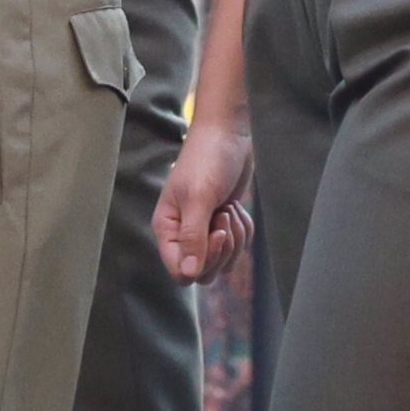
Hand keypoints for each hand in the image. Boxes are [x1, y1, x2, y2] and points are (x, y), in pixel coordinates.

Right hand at [153, 117, 254, 283]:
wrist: (227, 136)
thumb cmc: (207, 160)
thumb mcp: (199, 198)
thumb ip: (192, 238)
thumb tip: (189, 275)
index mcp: (167, 229)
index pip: (180, 271)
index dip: (202, 261)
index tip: (215, 232)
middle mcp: (182, 235)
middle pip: (203, 271)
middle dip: (222, 249)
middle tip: (223, 216)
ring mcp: (203, 231)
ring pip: (223, 261)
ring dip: (235, 238)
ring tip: (229, 208)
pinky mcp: (222, 226)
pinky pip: (238, 246)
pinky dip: (243, 229)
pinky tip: (236, 208)